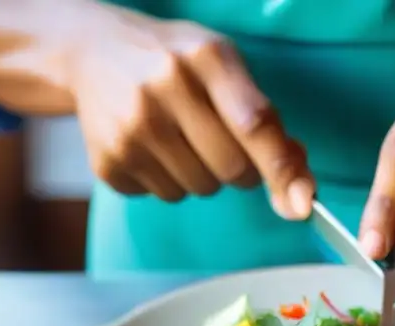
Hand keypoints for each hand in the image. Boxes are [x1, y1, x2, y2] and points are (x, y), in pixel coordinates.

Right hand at [69, 13, 313, 217]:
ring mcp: (132, 126)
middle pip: (231, 168)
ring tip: (178, 137)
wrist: (92, 52)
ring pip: (200, 189)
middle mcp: (165, 86)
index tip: (302, 205)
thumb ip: (267, 122)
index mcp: (206, 55)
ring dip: (203, 175)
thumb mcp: (223, 68)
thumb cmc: (175, 62)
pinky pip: (166, 197)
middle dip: (239, 169)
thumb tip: (301, 190)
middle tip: (219, 142)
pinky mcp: (109, 160)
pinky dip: (168, 180)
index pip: (254, 123)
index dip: (282, 169)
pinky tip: (151, 145)